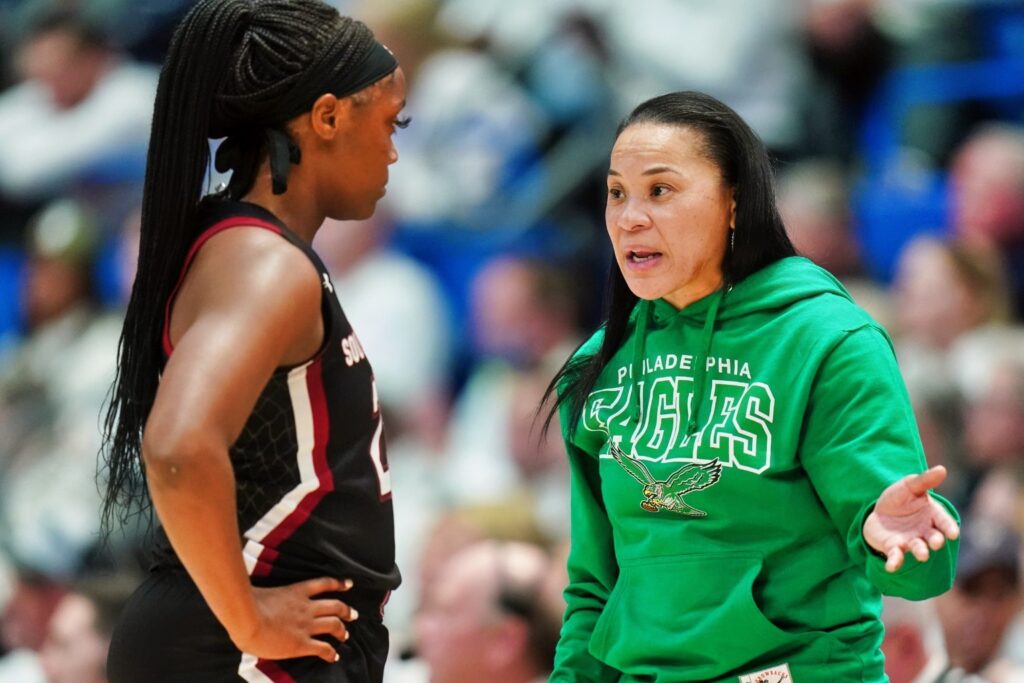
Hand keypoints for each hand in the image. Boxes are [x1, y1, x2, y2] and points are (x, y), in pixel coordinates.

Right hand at [229, 577, 357, 662]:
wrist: (247, 619)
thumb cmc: (245, 605)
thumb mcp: (259, 593)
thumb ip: (264, 595)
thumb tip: (255, 597)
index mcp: (296, 592)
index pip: (324, 584)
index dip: (338, 584)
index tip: (348, 585)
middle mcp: (306, 607)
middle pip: (335, 606)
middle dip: (346, 610)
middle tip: (353, 614)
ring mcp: (306, 625)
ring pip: (334, 625)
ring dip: (342, 630)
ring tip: (345, 635)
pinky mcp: (302, 644)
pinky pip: (323, 648)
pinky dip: (331, 653)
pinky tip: (334, 656)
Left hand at [863, 466, 959, 572]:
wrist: (879, 513)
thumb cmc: (900, 499)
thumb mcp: (909, 486)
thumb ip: (924, 480)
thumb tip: (942, 469)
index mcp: (932, 515)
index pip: (944, 521)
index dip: (949, 527)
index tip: (953, 533)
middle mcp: (925, 531)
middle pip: (934, 537)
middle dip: (936, 540)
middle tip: (937, 542)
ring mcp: (910, 541)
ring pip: (918, 548)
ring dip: (921, 552)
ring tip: (923, 555)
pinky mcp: (894, 548)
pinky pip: (896, 557)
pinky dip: (895, 562)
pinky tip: (891, 567)